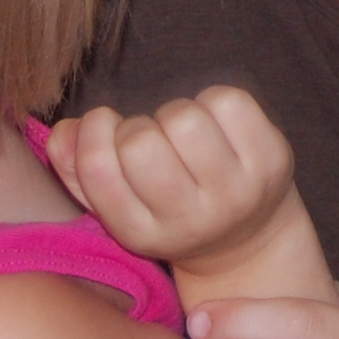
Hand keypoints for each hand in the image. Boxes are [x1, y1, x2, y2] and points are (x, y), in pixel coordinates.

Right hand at [50, 89, 303, 280]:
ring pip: (184, 119)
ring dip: (175, 113)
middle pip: (140, 142)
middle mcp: (189, 221)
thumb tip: (67, 131)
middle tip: (150, 139)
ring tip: (182, 134)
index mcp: (140, 234)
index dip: (95, 131)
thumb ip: (76, 166)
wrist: (245, 239)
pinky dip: (213, 100)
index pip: (99, 169)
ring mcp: (235, 193)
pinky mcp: (271, 162)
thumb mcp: (117, 202)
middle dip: (137, 126)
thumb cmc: (167, 205)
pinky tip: (216, 126)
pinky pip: (227, 101)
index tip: (107, 128)